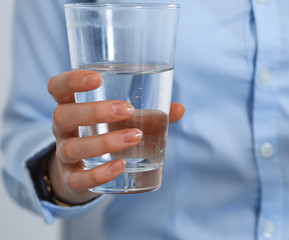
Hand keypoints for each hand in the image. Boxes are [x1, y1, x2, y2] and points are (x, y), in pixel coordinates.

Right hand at [47, 70, 184, 204]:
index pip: (57, 87)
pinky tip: (121, 166)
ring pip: (72, 147)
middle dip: (94, 112)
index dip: (71, 80)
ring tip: (134, 137)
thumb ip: (148, 114)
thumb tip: (179, 108)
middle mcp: (63, 129)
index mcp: (72, 105)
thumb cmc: (106, 134)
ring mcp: (63, 154)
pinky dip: (99, 174)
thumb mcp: (123, 121)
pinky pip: (78, 179)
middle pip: (63, 115)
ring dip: (104, 142)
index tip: (97, 78)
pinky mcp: (71, 179)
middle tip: (126, 110)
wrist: (85, 172)